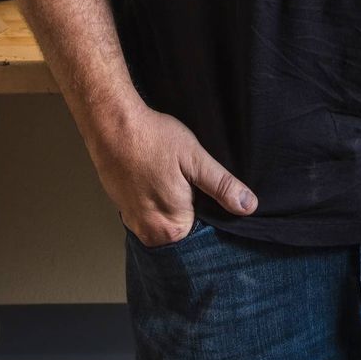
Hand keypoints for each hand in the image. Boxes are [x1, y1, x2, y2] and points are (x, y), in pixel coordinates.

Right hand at [93, 107, 258, 246]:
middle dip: (194, 210)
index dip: (213, 214)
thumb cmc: (152, 139)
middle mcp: (151, 235)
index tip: (210, 192)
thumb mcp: (195, 159)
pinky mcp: (125, 211)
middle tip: (191, 181)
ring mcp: (135, 224)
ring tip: (174, 179)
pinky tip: (161, 180)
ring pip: (167, 223)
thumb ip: (222, 186)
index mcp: (172, 228)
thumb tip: (249, 206)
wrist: (112, 125)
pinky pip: (151, 216)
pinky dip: (159, 202)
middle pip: (185, 232)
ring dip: (175, 206)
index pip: (205, 235)